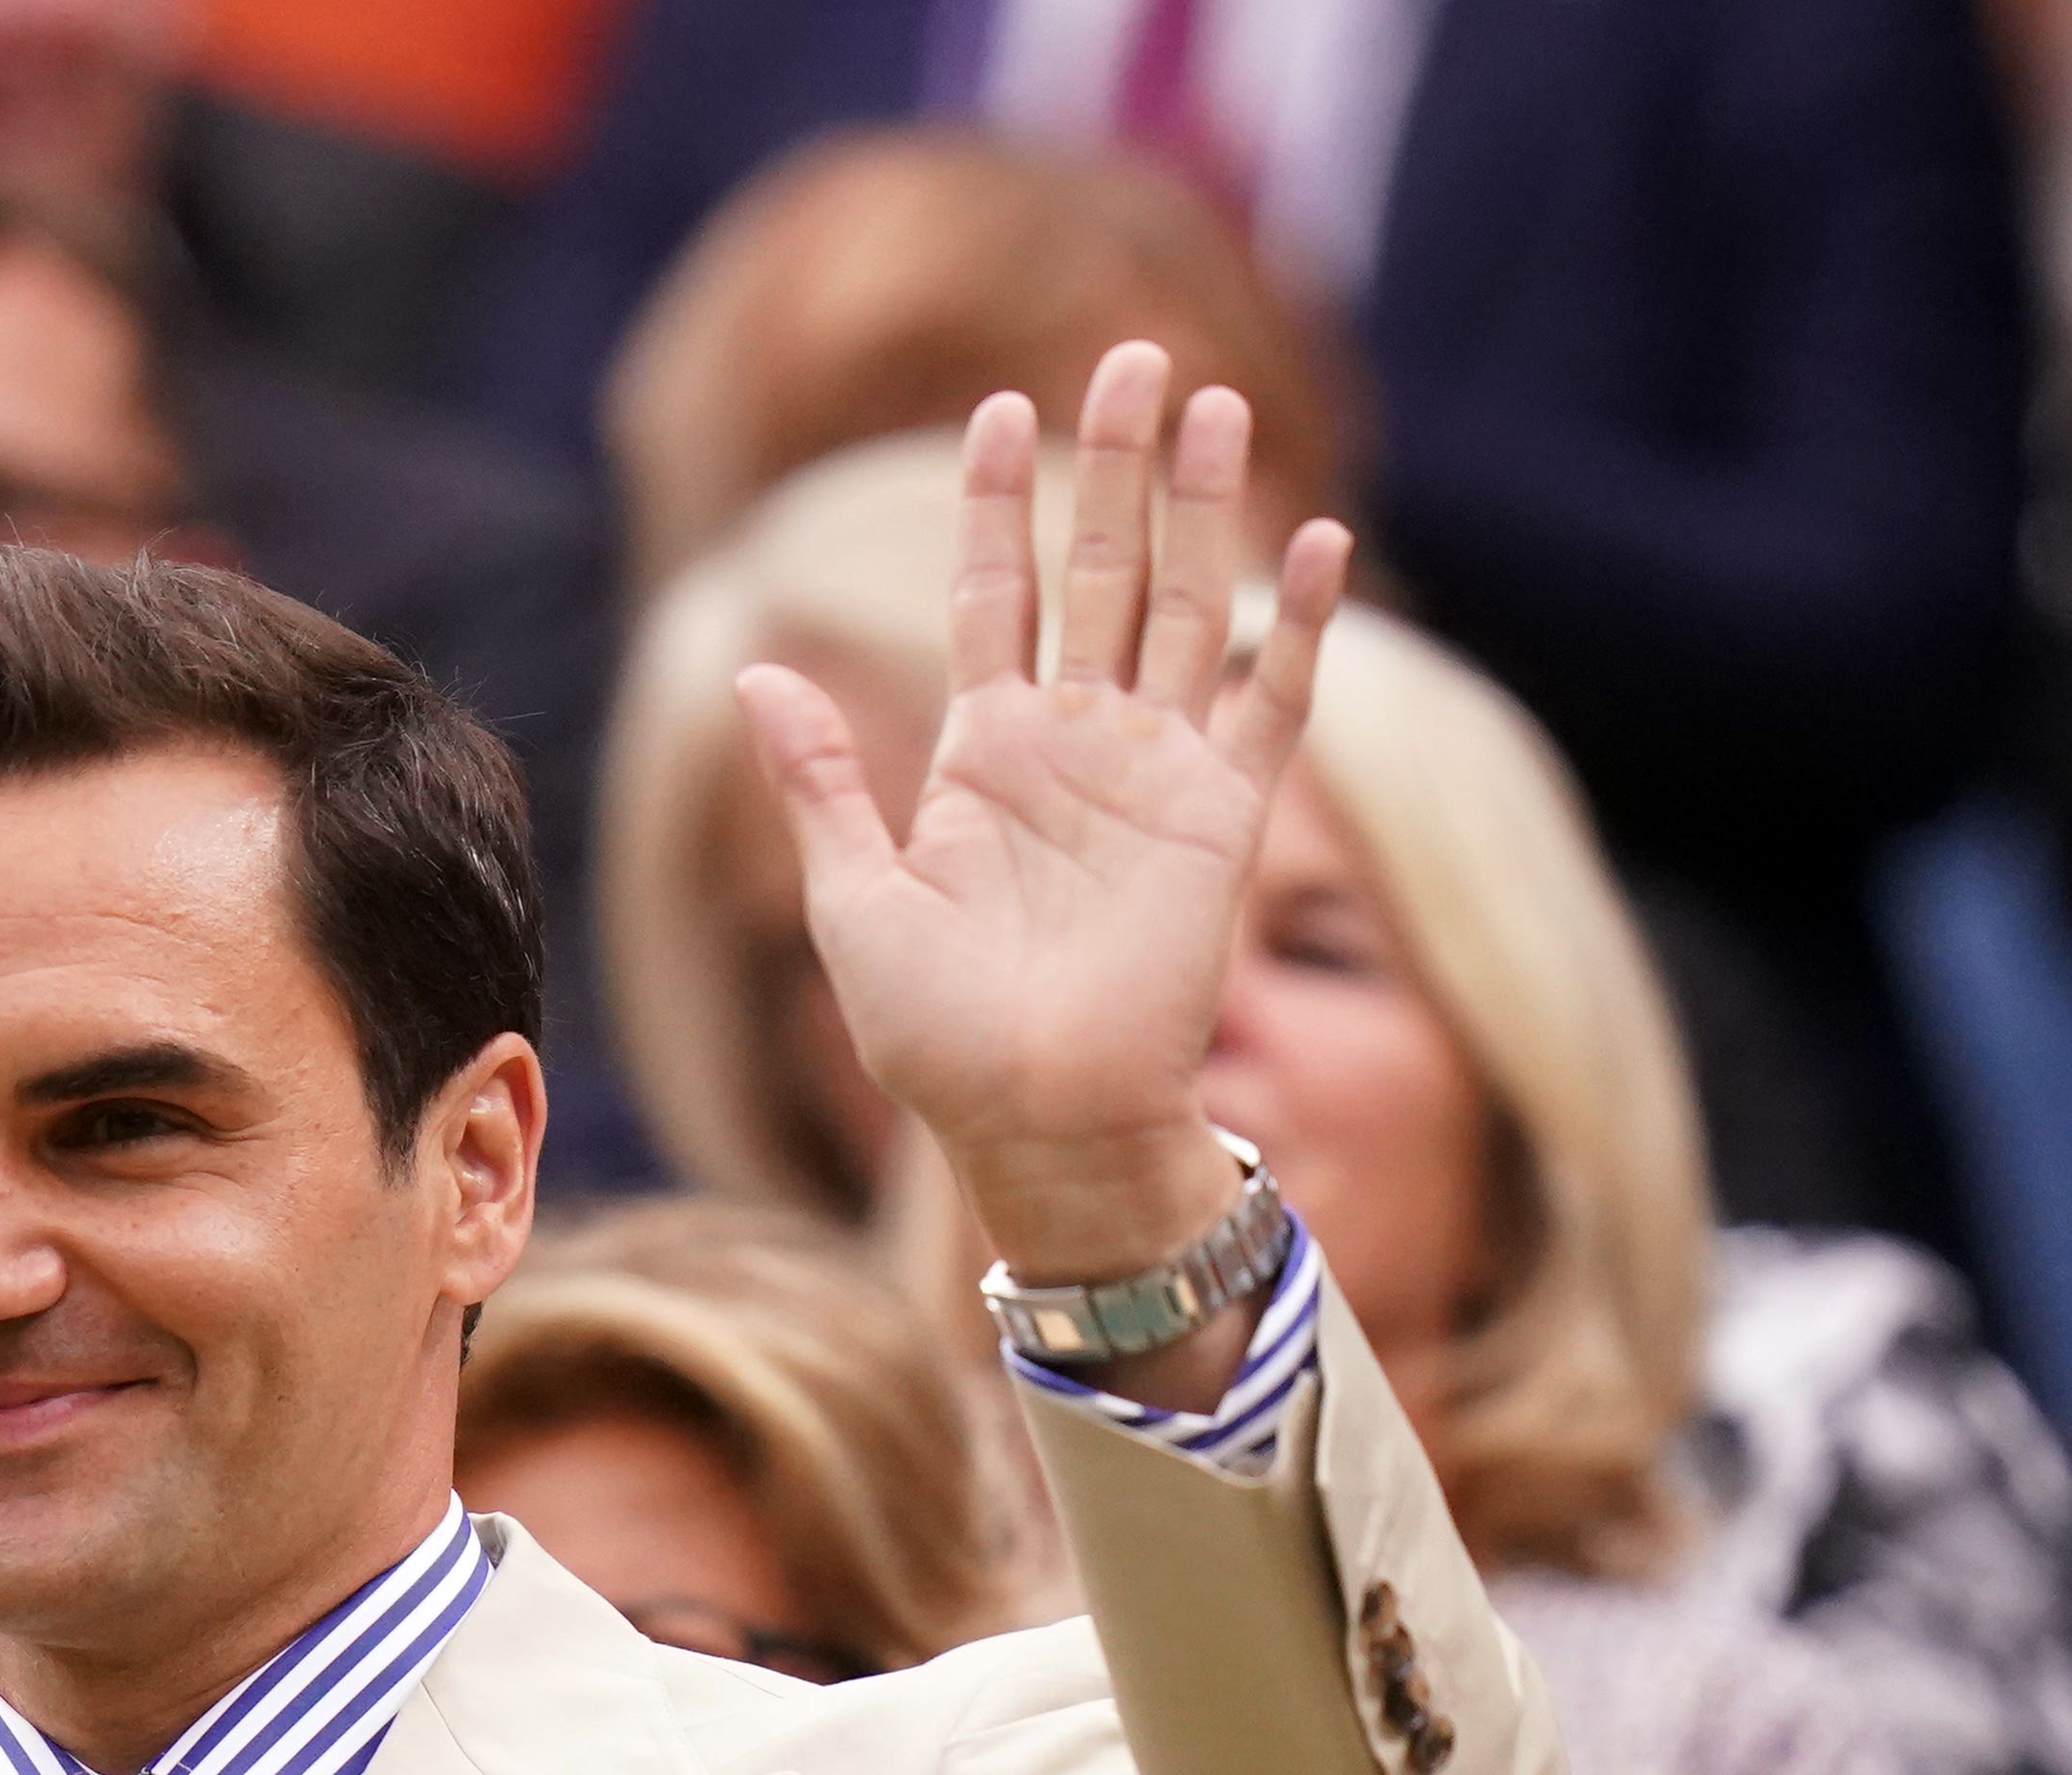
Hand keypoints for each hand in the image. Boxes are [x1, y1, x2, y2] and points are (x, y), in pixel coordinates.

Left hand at [737, 345, 1348, 1351]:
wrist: (1032, 1119)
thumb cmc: (935, 1034)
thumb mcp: (853, 896)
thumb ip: (822, 779)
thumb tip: (751, 671)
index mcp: (986, 753)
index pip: (996, 594)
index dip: (1000, 503)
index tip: (1003, 410)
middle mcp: (1078, 744)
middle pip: (1103, 569)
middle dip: (1119, 466)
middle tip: (1137, 357)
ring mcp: (1157, 773)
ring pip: (1188, 604)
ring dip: (1204, 507)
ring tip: (1212, 404)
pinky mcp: (1224, 818)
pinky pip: (1271, 700)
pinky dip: (1297, 625)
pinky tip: (1319, 541)